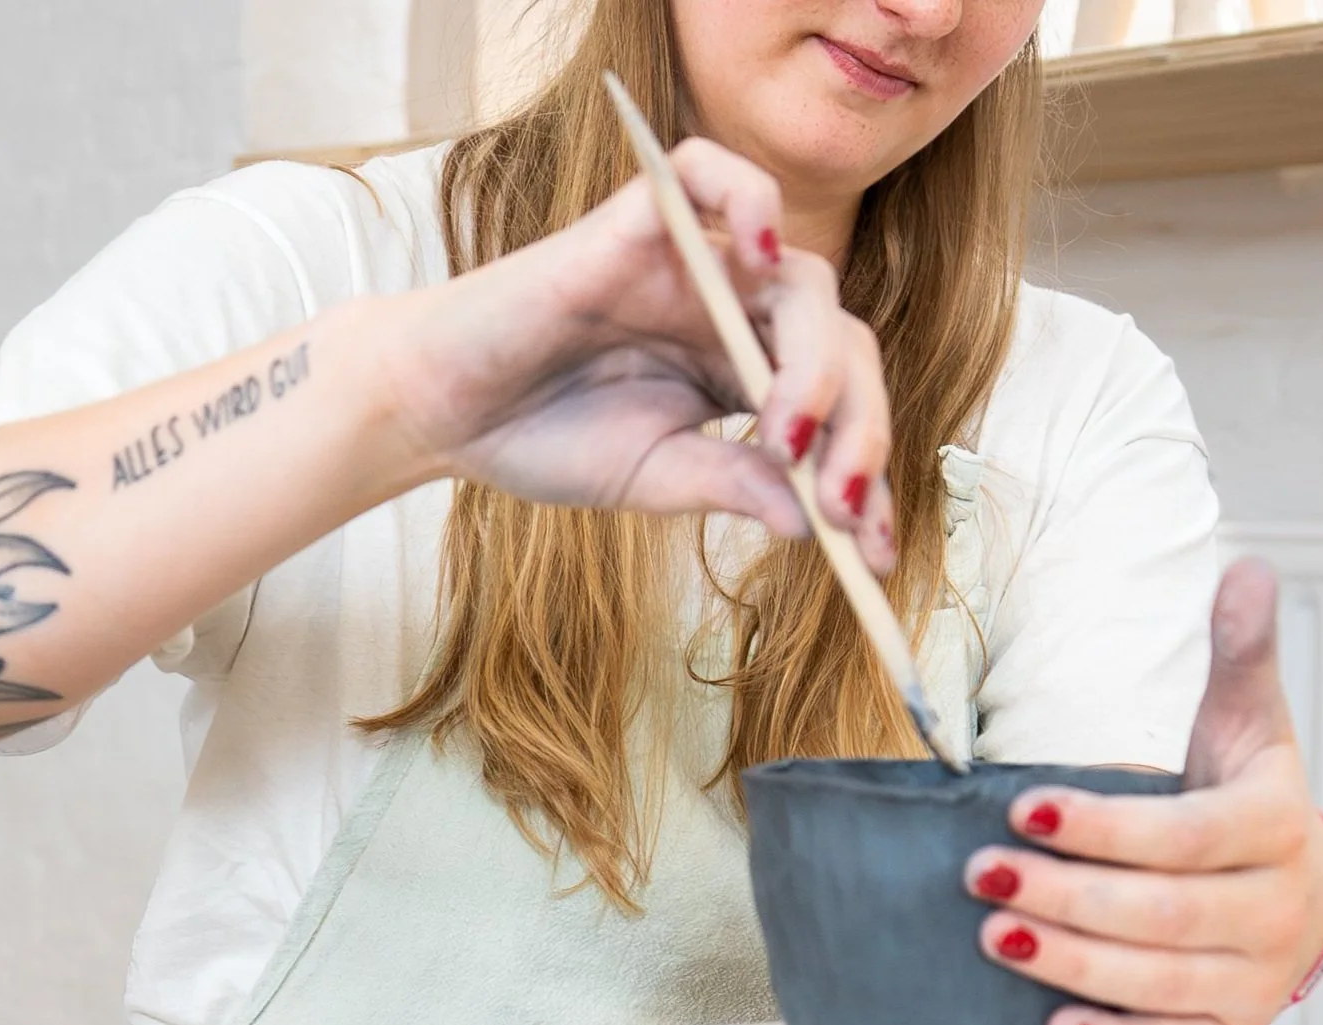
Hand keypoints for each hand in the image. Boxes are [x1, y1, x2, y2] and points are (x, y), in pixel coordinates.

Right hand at [382, 138, 894, 572]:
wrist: (447, 412)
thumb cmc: (545, 439)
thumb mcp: (659, 479)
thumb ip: (734, 486)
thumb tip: (812, 522)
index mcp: (749, 376)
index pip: (839, 408)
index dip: (866, 471)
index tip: (875, 550)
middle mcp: (738, 316)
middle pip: (841, 346)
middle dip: (857, 428)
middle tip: (838, 501)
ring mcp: (698, 265)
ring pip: (804, 282)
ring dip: (814, 361)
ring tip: (787, 433)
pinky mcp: (646, 221)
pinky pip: (719, 176)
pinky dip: (753, 201)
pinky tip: (762, 261)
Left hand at [962, 558, 1322, 1024]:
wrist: (1294, 892)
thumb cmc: (1243, 802)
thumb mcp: (1247, 726)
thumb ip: (1240, 656)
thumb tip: (1246, 569)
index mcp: (1276, 826)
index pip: (1187, 834)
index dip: (1105, 827)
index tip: (1023, 809)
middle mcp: (1277, 910)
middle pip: (1163, 913)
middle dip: (1067, 896)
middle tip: (981, 875)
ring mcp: (1258, 980)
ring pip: (1160, 981)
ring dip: (1072, 964)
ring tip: (993, 937)